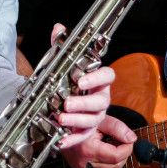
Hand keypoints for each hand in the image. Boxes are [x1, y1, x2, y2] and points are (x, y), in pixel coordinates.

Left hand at [43, 22, 114, 150]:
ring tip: (61, 117)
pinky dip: (72, 138)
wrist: (65, 105)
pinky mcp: (86, 130)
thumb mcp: (64, 64)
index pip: (108, 76)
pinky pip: (82, 136)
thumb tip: (58, 28)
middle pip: (100, 101)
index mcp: (98, 81)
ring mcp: (95, 115)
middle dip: (84, 103)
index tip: (81, 80)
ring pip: (92, 119)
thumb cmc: (69, 83)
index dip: (97, 78)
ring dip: (76, 120)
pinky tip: (61, 139)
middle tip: (67, 103)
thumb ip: (62, 46)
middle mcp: (100, 98)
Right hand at [61, 115, 136, 167]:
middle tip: (121, 142)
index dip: (127, 148)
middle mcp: (85, 163)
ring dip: (118, 162)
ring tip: (113, 148)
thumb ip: (117, 127)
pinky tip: (107, 158)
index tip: (128, 140)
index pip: (116, 155)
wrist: (63, 134)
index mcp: (88, 148)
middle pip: (116, 166)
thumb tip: (131, 138)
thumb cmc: (80, 126)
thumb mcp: (98, 120)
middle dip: (124, 154)